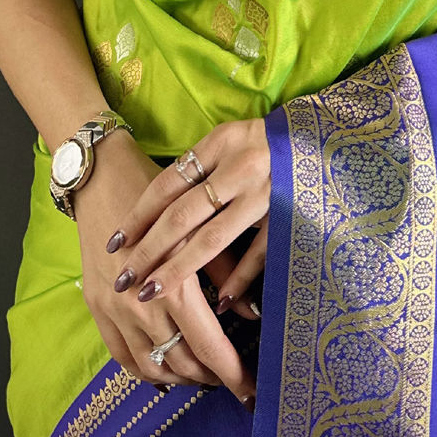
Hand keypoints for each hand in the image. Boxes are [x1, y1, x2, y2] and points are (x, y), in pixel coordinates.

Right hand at [72, 132, 256, 405]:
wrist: (103, 180)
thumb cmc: (164, 196)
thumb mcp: (204, 228)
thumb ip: (228, 272)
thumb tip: (252, 312)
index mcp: (174, 287)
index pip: (208, 347)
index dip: (232, 374)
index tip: (251, 393)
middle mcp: (141, 307)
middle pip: (181, 362)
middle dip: (209, 378)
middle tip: (232, 380)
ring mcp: (114, 311)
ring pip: (150, 366)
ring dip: (178, 377)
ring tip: (203, 376)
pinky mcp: (96, 307)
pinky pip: (120, 355)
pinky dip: (144, 370)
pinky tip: (163, 373)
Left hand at [103, 117, 270, 326]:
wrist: (321, 134)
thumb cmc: (266, 139)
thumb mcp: (229, 139)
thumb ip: (201, 167)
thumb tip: (158, 208)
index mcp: (220, 144)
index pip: (168, 184)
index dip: (138, 215)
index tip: (115, 242)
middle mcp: (239, 167)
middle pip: (183, 215)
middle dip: (150, 250)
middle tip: (123, 278)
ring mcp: (265, 193)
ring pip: (213, 238)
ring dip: (180, 269)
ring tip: (153, 292)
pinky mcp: (289, 214)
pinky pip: (259, 252)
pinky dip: (239, 278)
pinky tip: (219, 302)